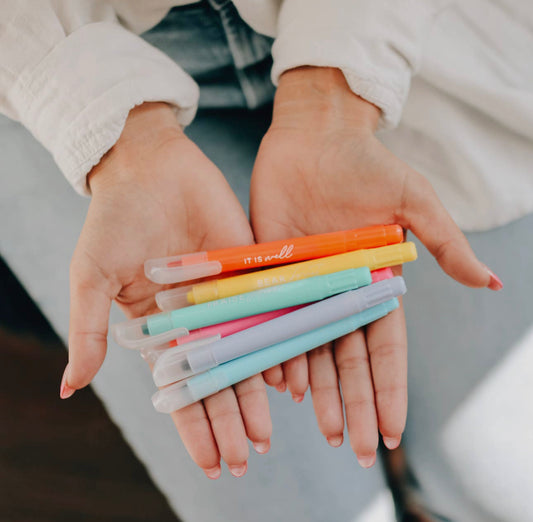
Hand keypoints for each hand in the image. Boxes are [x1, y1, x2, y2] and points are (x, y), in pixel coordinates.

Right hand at [63, 103, 270, 477]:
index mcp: (160, 329)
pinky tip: (286, 374)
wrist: (149, 168)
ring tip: (265, 434)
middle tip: (245, 458)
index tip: (211, 462)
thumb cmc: (114, 221)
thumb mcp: (92, 278)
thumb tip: (69, 389)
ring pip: (245, 353)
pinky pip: (266, 311)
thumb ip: (88, 332)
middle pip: (217, 379)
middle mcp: (197, 320)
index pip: (180, 388)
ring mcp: (225, 297)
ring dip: (254, 394)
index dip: (194, 426)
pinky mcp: (249, 270)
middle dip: (229, 420)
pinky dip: (277, 342)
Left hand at [250, 67, 500, 466]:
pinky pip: (274, 319)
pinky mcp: (273, 272)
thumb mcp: (413, 202)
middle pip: (347, 359)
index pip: (385, 349)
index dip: (388, 390)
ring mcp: (306, 286)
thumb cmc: (366, 164)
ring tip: (317, 426)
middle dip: (351, 403)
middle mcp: (340, 292)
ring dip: (315, 388)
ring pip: (310, 347)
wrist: (315, 135)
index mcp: (376, 284)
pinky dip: (276, 350)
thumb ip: (445, 244)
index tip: (390, 430)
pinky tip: (277, 382)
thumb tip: (490, 283)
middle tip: (351, 447)